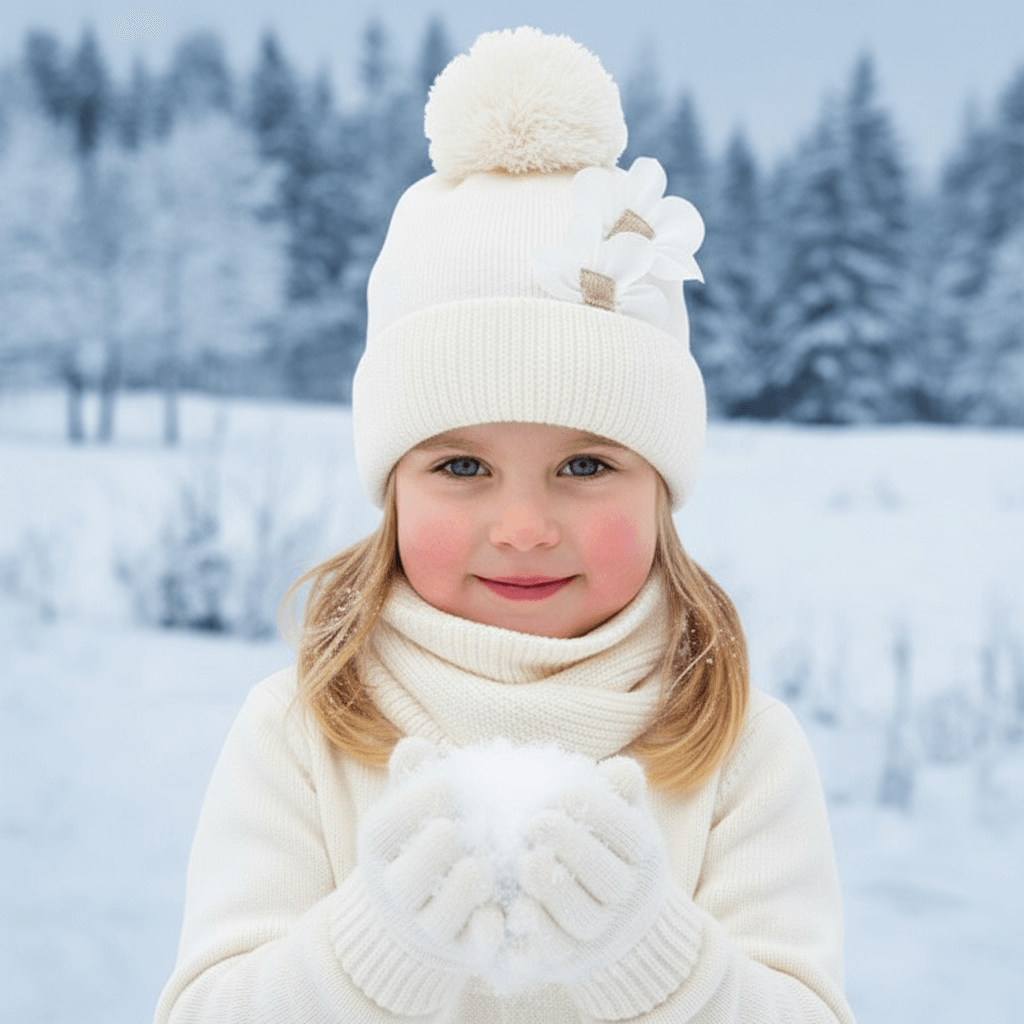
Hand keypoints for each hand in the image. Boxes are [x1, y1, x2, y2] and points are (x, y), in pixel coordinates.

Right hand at [358, 737, 504, 971]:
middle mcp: (398, 891)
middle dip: (427, 857)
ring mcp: (429, 925)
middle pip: (403, 884)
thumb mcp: (416, 799)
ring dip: (459, 895)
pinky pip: (476, 948)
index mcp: (382, 847)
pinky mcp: (464, 948)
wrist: (427, 898)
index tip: (443, 784)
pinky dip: (490, 934)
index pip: (383, 830)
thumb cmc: (427, 828)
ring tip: (481, 867)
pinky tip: (507, 910)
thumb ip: (414, 772)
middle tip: (452, 831)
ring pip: (438, 921)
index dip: (409, 807)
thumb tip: (415, 745)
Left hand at [502, 755, 668, 988]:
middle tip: (535, 822)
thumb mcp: (621, 813)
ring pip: (583, 918)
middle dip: (572, 848)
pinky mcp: (571, 958)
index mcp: (643, 855)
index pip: (629, 835)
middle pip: (609, 880)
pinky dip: (537, 929)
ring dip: (553, 890)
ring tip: (525, 860)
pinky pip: (556, 950)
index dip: (598, 812)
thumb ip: (620, 790)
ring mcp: (602, 932)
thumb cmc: (608, 845)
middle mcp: (628, 898)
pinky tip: (517, 903)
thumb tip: (618, 770)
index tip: (562, 793)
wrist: (616, 914)